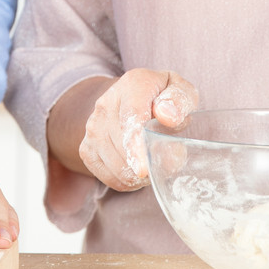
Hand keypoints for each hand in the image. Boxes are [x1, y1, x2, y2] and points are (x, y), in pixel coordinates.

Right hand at [76, 69, 198, 191]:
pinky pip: (106, 176)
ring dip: (138, 176)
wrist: (133, 99)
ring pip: (114, 166)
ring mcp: (92, 127)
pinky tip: (138, 171)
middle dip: (147, 164)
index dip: (135, 145)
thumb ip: (179, 100)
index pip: (130, 117)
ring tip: (155, 164)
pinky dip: (125, 182)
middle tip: (173, 161)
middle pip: (121, 147)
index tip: (143, 169)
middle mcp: (106, 104)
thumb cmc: (164, 98)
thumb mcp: (181, 91)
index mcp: (132, 85)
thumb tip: (167, 115)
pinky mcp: (86, 147)